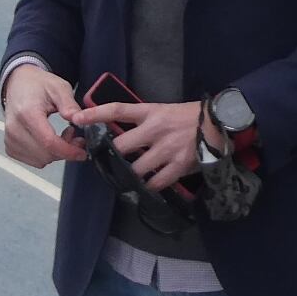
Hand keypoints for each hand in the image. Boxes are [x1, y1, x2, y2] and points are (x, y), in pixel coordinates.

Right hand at [2, 65, 85, 167]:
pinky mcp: (10, 146)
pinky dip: (45, 155)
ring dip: (55, 154)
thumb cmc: (38, 85)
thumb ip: (70, 105)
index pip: (48, 142)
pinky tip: (49, 141)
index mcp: (27, 113)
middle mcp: (14, 129)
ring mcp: (10, 139)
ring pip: (40, 161)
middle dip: (65, 151)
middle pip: (45, 154)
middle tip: (73, 135)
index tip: (82, 152)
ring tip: (61, 135)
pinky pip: (33, 161)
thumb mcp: (59, 87)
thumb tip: (80, 120)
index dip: (68, 151)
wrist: (18, 84)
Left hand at [72, 99, 209, 187]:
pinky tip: (149, 184)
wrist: (219, 124)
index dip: (96, 114)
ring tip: (129, 177)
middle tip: (107, 162)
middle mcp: (155, 129)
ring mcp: (166, 149)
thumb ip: (144, 122)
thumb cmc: (189, 116)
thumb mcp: (164, 111)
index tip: (77, 118)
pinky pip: (155, 182)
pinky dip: (149, 185)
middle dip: (112, 156)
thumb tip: (122, 134)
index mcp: (151, 112)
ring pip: (136, 168)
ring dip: (130, 175)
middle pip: (121, 146)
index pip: (118, 110)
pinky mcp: (178, 165)